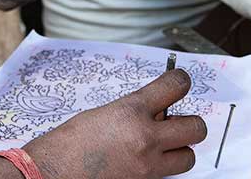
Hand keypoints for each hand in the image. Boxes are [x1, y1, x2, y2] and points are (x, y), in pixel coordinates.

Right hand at [24, 69, 205, 178]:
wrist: (54, 172)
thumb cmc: (72, 141)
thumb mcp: (105, 112)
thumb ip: (134, 109)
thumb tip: (154, 108)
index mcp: (132, 110)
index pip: (175, 86)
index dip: (182, 81)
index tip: (181, 82)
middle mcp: (146, 138)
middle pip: (196, 128)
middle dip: (190, 123)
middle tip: (178, 120)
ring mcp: (148, 166)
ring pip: (188, 157)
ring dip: (180, 149)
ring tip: (164, 145)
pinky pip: (167, 175)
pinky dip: (162, 168)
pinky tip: (144, 161)